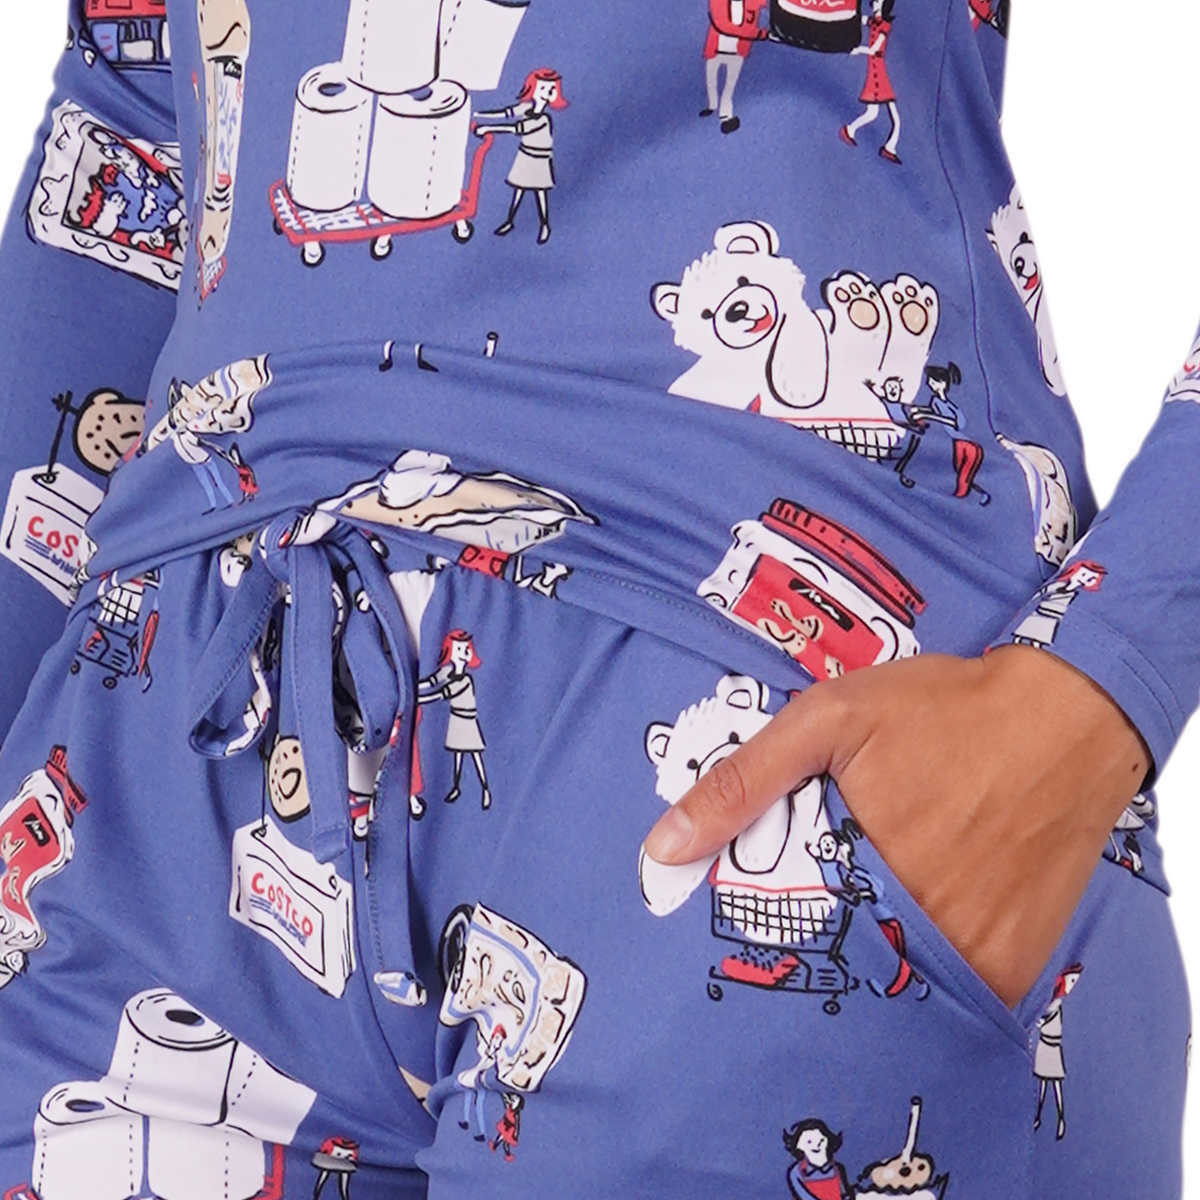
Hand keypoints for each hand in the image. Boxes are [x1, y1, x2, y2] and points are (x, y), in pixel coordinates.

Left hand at [642, 647, 1149, 1006]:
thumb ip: (743, 784)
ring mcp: (970, 954)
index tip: (750, 918)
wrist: (1065, 718)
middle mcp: (914, 929)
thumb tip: (661, 850)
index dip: (757, 926)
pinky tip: (916, 916)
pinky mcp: (1013, 964)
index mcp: (855, 873)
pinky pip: (950, 995)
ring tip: (870, 903)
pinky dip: (924, 970)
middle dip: (813, 944)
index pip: (775, 937)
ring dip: (867, 958)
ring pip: (890, 987)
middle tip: (821, 900)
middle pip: (833, 967)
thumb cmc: (941, 712)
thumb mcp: (828, 721)